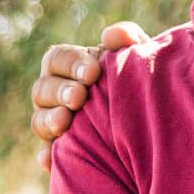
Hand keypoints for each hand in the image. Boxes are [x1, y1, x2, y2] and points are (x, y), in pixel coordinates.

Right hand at [31, 21, 149, 168]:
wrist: (154, 122)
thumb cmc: (141, 81)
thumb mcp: (139, 58)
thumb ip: (129, 40)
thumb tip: (111, 35)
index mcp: (69, 67)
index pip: (56, 59)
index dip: (70, 64)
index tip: (92, 72)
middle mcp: (55, 94)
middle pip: (42, 89)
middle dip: (60, 92)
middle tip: (79, 97)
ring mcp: (54, 123)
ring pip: (39, 120)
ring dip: (49, 120)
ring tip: (65, 121)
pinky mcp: (61, 152)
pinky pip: (47, 155)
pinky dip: (47, 156)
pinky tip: (50, 159)